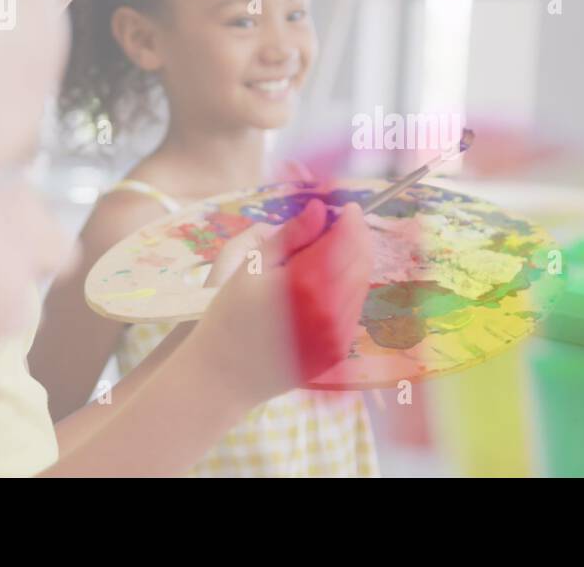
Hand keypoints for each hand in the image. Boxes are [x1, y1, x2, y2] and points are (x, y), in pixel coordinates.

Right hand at [187, 199, 370, 402]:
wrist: (222, 375)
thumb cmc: (229, 316)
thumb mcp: (251, 266)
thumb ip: (290, 235)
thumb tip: (318, 208)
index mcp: (307, 286)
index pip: (345, 242)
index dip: (350, 220)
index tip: (347, 207)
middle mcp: (330, 312)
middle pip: (360, 262)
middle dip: (356, 238)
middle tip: (344, 224)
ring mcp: (337, 336)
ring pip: (361, 286)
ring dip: (355, 263)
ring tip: (336, 250)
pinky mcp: (337, 352)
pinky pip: (353, 310)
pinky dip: (349, 289)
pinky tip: (331, 281)